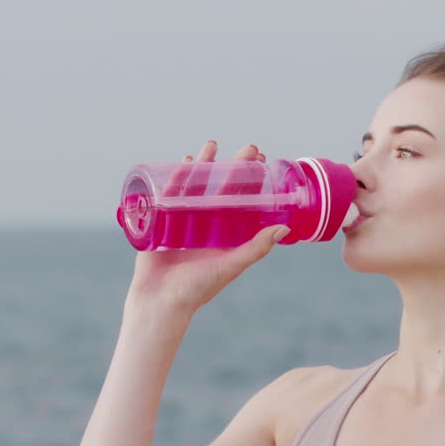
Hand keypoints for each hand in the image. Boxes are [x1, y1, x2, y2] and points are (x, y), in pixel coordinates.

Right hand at [126, 140, 284, 315]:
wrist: (160, 301)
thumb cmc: (198, 288)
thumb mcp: (231, 265)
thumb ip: (255, 248)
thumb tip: (285, 227)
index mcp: (226, 234)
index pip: (244, 200)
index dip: (254, 181)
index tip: (264, 162)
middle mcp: (207, 225)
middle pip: (223, 188)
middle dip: (235, 166)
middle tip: (249, 148)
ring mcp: (184, 220)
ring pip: (197, 186)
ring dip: (205, 164)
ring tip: (212, 144)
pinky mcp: (163, 220)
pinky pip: (171, 192)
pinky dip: (178, 176)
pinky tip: (185, 160)